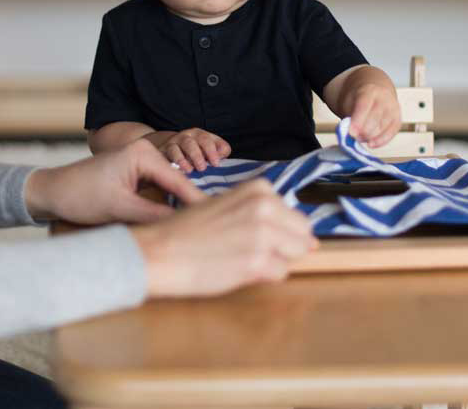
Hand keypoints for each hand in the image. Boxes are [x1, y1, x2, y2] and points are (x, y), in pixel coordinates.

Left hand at [25, 139, 204, 224]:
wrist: (54, 191)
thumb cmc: (81, 195)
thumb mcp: (119, 208)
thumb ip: (154, 216)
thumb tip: (184, 225)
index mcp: (143, 154)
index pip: (179, 181)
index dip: (198, 203)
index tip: (215, 221)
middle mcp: (146, 153)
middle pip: (178, 182)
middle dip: (191, 203)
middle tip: (212, 227)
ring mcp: (142, 162)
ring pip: (170, 187)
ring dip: (180, 205)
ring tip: (200, 225)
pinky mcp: (137, 173)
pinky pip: (159, 189)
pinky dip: (167, 203)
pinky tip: (178, 219)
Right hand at [130, 179, 317, 297]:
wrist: (159, 251)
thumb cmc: (187, 231)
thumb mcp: (226, 206)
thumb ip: (261, 213)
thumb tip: (308, 238)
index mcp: (258, 190)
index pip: (294, 215)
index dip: (277, 230)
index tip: (252, 235)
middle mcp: (265, 207)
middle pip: (302, 234)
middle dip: (283, 246)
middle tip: (249, 251)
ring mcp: (264, 234)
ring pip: (296, 253)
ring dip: (274, 260)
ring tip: (242, 258)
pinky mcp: (258, 262)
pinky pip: (280, 273)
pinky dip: (263, 276)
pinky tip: (237, 269)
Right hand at [152, 127, 230, 172]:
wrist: (174, 149)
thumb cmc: (198, 153)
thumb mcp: (211, 151)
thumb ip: (220, 152)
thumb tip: (221, 157)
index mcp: (200, 135)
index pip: (207, 140)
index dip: (212, 151)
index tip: (216, 164)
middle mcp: (186, 136)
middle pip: (191, 143)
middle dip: (197, 155)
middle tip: (202, 168)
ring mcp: (173, 143)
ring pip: (176, 148)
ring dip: (183, 159)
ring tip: (190, 170)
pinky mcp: (163, 151)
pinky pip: (167, 155)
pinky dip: (173, 162)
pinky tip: (178, 170)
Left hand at [346, 83, 401, 147]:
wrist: (376, 90)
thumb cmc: (360, 98)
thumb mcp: (350, 101)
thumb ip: (349, 115)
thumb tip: (351, 134)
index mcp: (369, 90)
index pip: (364, 106)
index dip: (357, 121)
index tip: (351, 133)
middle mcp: (384, 98)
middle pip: (375, 119)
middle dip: (363, 132)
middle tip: (354, 137)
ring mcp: (393, 109)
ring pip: (383, 127)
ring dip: (370, 137)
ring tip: (360, 138)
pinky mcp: (398, 119)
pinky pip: (391, 133)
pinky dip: (380, 141)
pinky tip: (371, 144)